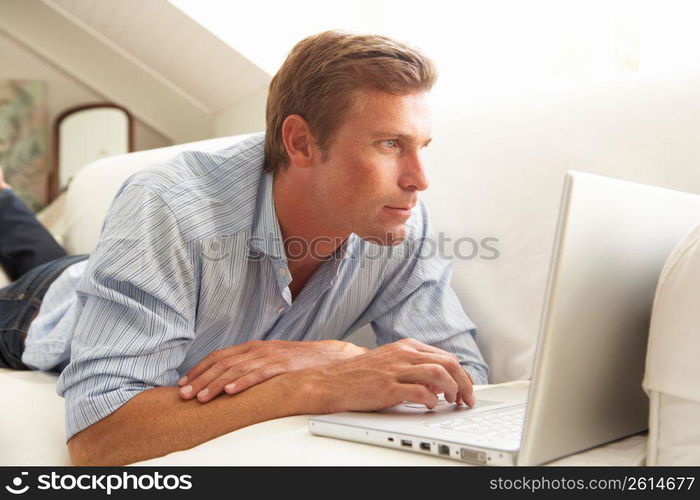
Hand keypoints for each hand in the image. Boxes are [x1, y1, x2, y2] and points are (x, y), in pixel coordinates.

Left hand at [178, 339, 367, 401]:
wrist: (326, 358)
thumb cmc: (296, 362)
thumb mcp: (269, 360)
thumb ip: (249, 365)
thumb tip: (225, 379)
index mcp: (252, 347)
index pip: (219, 356)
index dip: (199, 369)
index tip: (183, 383)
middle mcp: (257, 349)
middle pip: (222, 363)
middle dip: (200, 379)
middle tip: (184, 394)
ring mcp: (269, 356)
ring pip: (236, 369)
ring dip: (215, 384)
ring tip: (201, 397)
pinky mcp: (281, 366)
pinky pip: (258, 374)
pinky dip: (242, 382)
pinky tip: (230, 391)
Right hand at [298, 338, 476, 413]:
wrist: (332, 381)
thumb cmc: (361, 375)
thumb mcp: (391, 363)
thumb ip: (415, 368)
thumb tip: (439, 382)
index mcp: (406, 346)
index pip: (445, 356)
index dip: (462, 375)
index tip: (466, 389)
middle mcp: (404, 354)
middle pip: (448, 363)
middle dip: (464, 383)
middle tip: (466, 399)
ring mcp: (395, 369)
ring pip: (438, 373)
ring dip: (452, 389)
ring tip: (452, 401)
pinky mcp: (387, 387)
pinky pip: (419, 392)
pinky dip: (431, 400)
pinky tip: (430, 405)